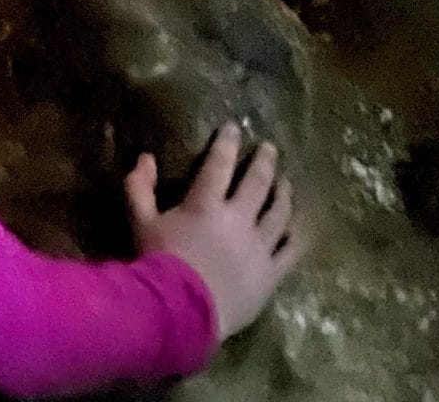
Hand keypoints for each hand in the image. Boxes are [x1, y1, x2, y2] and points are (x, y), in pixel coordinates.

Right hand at [126, 125, 300, 339]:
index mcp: (206, 204)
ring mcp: (259, 246)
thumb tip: (145, 157)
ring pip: (279, 213)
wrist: (181, 310)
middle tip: (270, 148)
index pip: (219, 165)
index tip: (234, 128)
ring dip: (283, 194)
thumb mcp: (140, 222)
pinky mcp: (271, 272)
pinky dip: (296, 236)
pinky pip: (290, 251)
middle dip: (264, 162)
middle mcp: (238, 219)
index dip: (227, 143)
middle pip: (257, 183)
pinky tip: (300, 227)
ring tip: (286, 184)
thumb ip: (139, 187)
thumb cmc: (159, 263)